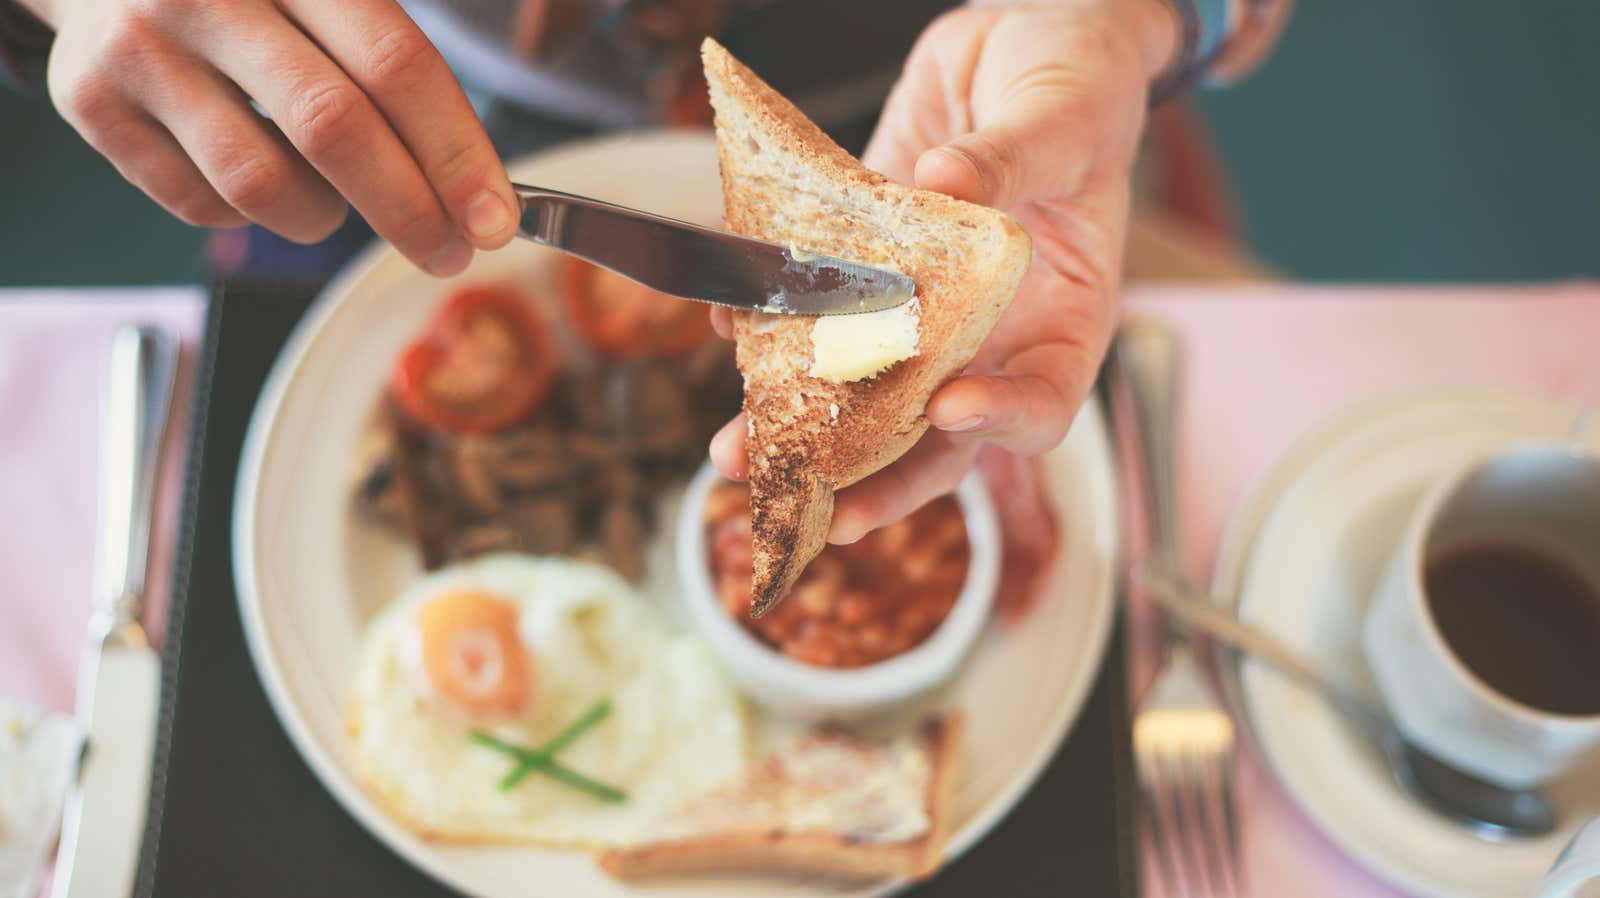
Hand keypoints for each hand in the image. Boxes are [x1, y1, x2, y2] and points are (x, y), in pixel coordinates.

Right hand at [27, 0, 517, 274]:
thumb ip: (396, 70)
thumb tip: (479, 194)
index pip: (395, 65)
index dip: (454, 152)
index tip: (495, 219)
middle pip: (334, 129)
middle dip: (409, 209)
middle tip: (449, 251)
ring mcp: (143, 48)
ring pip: (262, 184)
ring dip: (322, 216)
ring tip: (334, 198)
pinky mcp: (91, 101)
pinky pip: (201, 204)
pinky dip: (250, 215)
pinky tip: (259, 175)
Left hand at [711, 0, 1175, 541]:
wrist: (1023, 38)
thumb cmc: (1078, 82)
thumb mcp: (1064, 116)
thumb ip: (1013, 158)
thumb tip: (947, 185)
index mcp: (1064, 316)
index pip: (1042, 402)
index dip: (1000, 420)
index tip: (951, 409)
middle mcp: (992, 332)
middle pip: (936, 434)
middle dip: (870, 473)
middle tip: (807, 502)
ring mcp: (926, 307)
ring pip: (865, 390)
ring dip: (800, 425)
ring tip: (736, 450)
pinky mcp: (871, 267)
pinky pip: (823, 311)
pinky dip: (772, 325)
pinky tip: (730, 326)